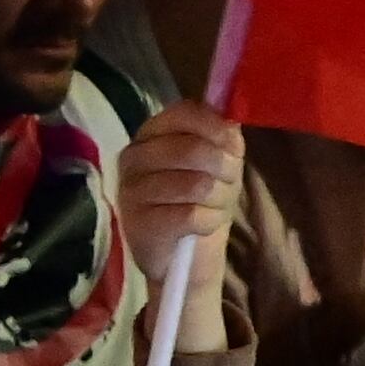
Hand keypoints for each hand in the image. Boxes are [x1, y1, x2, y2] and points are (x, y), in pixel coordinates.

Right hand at [117, 100, 246, 289]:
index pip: (183, 113)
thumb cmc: (201, 197)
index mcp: (151, 133)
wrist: (183, 251)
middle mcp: (134, 158)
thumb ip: (224, 136)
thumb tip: (230, 121)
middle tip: (229, 182)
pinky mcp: (139, 224)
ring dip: (220, 198)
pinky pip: (191, 215)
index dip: (216, 128)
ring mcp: (132, 191)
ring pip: (196, 184)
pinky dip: (209, 221)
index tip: (233, 147)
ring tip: (215, 205)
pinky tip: (203, 224)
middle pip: (192, 149)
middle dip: (225, 169)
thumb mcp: (219, 160)